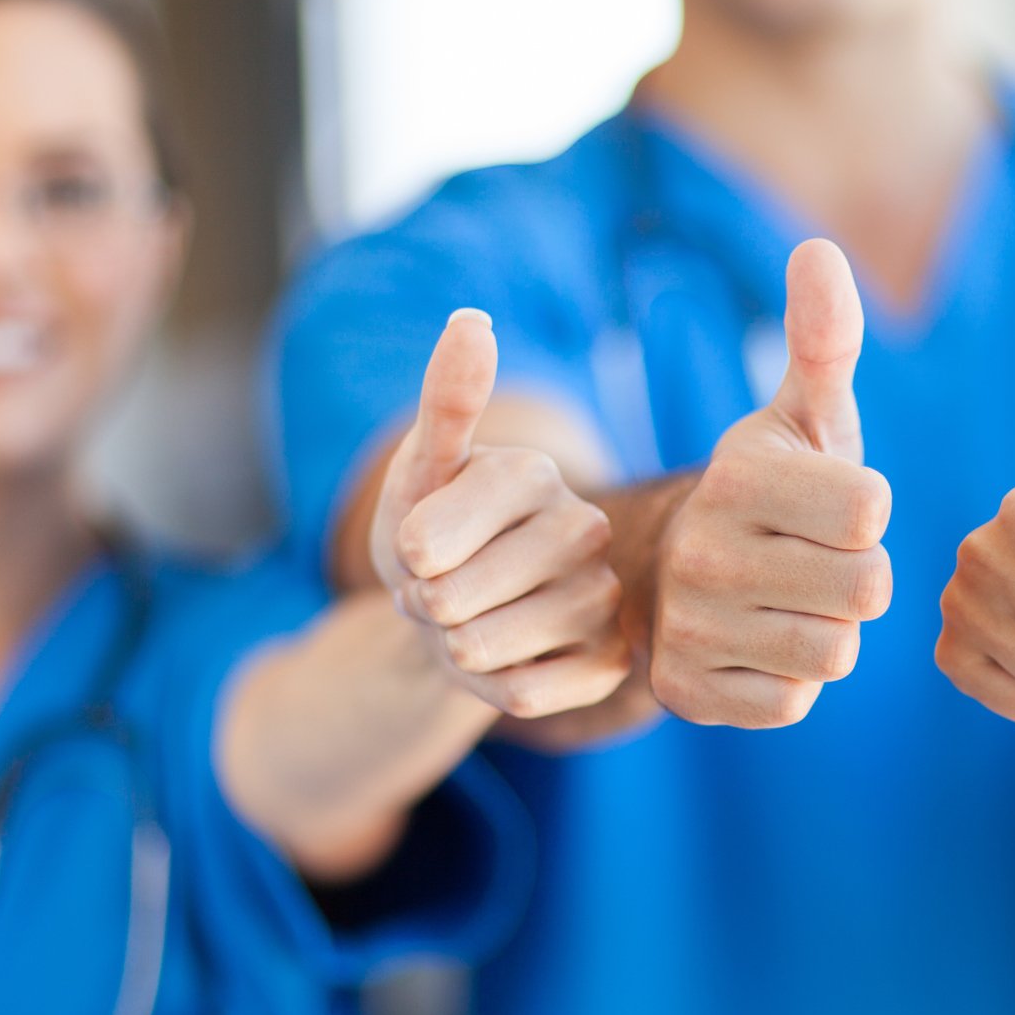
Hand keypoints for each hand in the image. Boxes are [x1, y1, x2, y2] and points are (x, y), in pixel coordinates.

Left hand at [372, 308, 631, 718]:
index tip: (422, 547)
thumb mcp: (419, 472)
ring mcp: (605, 598)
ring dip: (455, 650)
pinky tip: (508, 661)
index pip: (427, 541)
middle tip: (447, 590)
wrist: (459, 614)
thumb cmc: (431, 535)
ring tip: (472, 622)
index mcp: (534, 473)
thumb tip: (472, 319)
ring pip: (484, 650)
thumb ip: (444, 401)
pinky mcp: (611, 663)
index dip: (403, 559)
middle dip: (427, 607)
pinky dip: (492, 690)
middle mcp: (584, 528)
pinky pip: (522, 696)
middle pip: (453, 600)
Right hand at [650, 239, 893, 726]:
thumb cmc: (771, 490)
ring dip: (828, 631)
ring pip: (834, 651)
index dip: (866, 512)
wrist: (672, 575)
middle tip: (812, 560)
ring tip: (787, 602)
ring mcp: (689, 626)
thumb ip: (823, 338)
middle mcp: (702, 550)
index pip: (872, 509)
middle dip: (857, 578)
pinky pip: (793, 702)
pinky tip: (758, 645)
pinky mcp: (686, 692)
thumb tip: (819, 248)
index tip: (826, 505)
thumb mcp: (801, 415)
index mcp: (737, 474)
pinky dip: (788, 681)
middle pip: (866, 588)